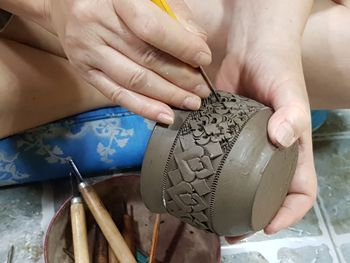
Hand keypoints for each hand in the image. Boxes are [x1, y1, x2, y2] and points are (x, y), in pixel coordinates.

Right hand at [47, 0, 211, 123]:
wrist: (65, 0)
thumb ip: (172, 13)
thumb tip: (197, 42)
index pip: (152, 28)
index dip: (181, 46)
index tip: (203, 60)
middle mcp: (96, 24)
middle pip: (145, 58)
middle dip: (180, 78)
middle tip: (202, 89)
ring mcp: (86, 50)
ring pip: (134, 81)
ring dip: (167, 96)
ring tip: (190, 102)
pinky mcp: (84, 70)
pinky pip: (116, 94)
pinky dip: (143, 107)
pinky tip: (164, 115)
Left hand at [215, 0, 316, 241]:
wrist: (251, 47)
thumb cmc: (278, 67)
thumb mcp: (290, 90)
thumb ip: (292, 113)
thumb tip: (280, 138)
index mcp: (292, 150)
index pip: (300, 191)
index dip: (288, 214)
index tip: (267, 227)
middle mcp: (269, 153)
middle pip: (266, 195)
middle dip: (252, 218)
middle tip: (231, 231)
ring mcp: (245, 146)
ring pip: (240, 183)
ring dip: (227, 203)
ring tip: (209, 215)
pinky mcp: (224, 136)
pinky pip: (218, 161)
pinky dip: (209, 176)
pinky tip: (194, 184)